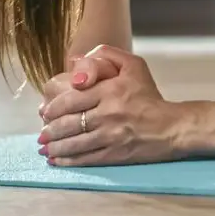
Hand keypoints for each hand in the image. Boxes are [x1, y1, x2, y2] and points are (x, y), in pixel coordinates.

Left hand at [38, 45, 182, 165]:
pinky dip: (67, 160)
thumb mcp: (134, 65)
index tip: (46, 111)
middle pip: (68, 122)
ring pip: (73, 142)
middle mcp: (107, 113)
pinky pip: (85, 158)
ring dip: (54, 146)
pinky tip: (56, 160)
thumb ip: (105, 55)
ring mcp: (110, 135)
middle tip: (42, 131)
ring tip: (44, 146)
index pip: (71, 99)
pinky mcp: (114, 154)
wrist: (171, 126)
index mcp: (110, 90)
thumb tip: (75, 60)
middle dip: (50, 128)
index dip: (53, 107)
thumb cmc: (150, 95)